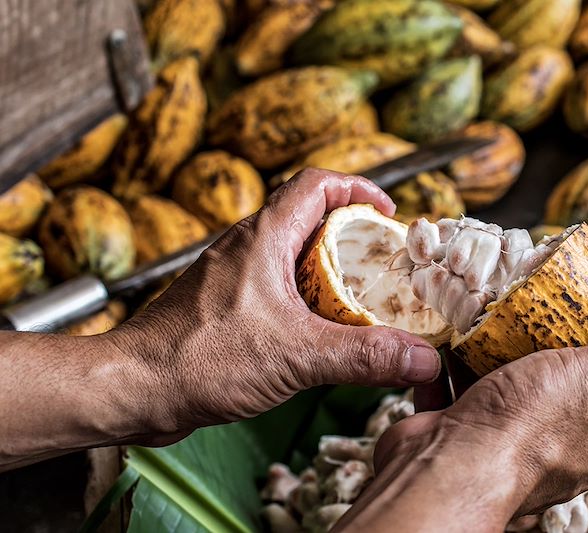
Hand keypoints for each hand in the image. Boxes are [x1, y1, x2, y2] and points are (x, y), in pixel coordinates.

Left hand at [107, 169, 440, 439]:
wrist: (131, 388)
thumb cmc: (196, 359)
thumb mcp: (296, 355)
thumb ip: (364, 355)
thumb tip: (421, 358)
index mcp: (263, 238)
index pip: (317, 183)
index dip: (358, 188)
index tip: (388, 213)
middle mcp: (247, 247)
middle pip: (310, 219)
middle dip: (353, 237)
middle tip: (384, 265)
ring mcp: (234, 275)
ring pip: (293, 256)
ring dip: (330, 272)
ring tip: (362, 301)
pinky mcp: (226, 305)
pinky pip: (277, 287)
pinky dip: (307, 300)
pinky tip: (321, 332)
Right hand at [335, 294, 587, 531]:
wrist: (441, 470)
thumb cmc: (521, 433)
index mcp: (583, 448)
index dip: (586, 356)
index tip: (571, 321)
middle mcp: (538, 453)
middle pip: (539, 388)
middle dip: (528, 352)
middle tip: (521, 314)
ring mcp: (489, 444)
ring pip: (491, 388)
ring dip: (484, 355)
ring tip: (482, 318)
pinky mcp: (448, 434)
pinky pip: (449, 391)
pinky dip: (446, 366)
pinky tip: (446, 340)